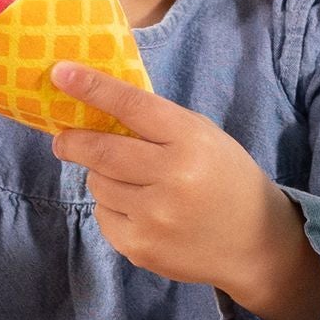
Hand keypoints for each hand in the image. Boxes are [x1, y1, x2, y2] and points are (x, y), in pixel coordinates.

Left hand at [47, 61, 319, 319]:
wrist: (257, 243)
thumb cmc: (226, 178)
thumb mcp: (204, 137)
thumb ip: (157, 123)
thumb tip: (97, 108)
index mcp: (190, 140)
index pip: (132, 105)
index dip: (92, 87)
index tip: (61, 72)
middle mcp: (172, 177)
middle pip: (101, 150)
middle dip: (72, 141)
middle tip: (63, 139)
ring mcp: (154, 216)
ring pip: (98, 184)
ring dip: (103, 177)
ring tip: (133, 182)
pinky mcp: (141, 247)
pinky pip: (104, 216)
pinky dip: (112, 208)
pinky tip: (142, 211)